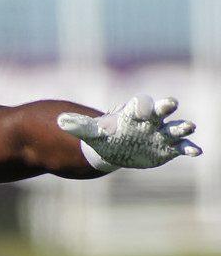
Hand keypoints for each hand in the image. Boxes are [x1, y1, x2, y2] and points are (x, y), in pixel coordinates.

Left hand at [58, 95, 200, 171]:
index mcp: (134, 113)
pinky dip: (189, 148)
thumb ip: (77, 125)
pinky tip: (196, 151)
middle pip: (160, 112)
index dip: (141, 105)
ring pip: (174, 128)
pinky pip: (180, 147)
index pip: (140, 106)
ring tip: (189, 127)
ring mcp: (161, 134)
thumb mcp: (90, 132)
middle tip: (171, 104)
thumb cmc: (104, 136)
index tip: (143, 105)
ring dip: (181, 127)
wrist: (114, 148)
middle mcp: (151, 121)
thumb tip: (58, 121)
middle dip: (165, 108)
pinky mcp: (167, 148)